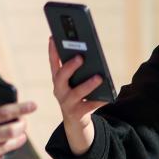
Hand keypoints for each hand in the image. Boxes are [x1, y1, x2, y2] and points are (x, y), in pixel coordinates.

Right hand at [0, 95, 34, 158]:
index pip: (3, 113)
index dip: (21, 108)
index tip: (33, 105)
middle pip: (10, 131)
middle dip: (22, 125)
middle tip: (24, 122)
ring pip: (6, 148)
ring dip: (17, 141)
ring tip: (20, 136)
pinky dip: (1, 156)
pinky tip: (2, 152)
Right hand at [49, 38, 109, 155]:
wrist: (75, 121)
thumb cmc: (77, 95)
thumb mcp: (74, 82)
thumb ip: (77, 70)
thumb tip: (88, 54)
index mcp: (58, 80)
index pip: (53, 63)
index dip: (52, 51)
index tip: (54, 37)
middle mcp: (59, 90)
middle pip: (61, 77)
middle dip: (70, 67)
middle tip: (80, 57)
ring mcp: (66, 103)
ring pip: (76, 93)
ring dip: (87, 84)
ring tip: (98, 77)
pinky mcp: (76, 113)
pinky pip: (89, 106)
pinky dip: (98, 101)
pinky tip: (107, 97)